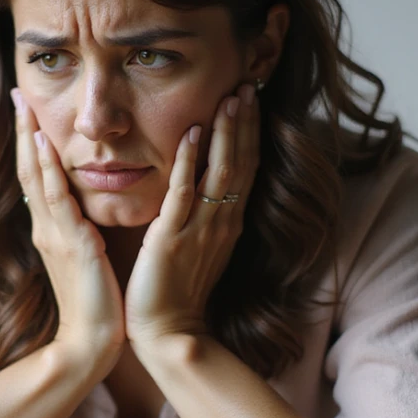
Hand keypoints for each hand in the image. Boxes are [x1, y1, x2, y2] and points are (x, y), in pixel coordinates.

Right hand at [12, 88, 125, 370]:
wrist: (91, 342)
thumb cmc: (95, 304)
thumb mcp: (86, 259)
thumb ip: (81, 233)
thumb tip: (84, 213)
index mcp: (52, 231)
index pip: (37, 178)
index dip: (31, 144)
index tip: (28, 112)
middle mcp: (47, 229)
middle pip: (28, 170)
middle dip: (23, 131)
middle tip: (16, 95)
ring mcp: (55, 236)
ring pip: (36, 178)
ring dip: (31, 140)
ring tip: (25, 107)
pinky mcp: (72, 245)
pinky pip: (57, 201)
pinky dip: (49, 171)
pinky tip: (46, 146)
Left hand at [124, 82, 259, 348]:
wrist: (168, 333)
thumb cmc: (176, 294)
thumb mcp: (197, 249)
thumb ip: (202, 217)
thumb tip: (200, 190)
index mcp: (227, 223)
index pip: (244, 168)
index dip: (249, 133)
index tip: (250, 99)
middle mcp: (221, 222)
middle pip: (241, 163)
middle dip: (245, 123)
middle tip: (248, 84)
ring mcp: (200, 230)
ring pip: (221, 172)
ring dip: (227, 132)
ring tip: (232, 97)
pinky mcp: (173, 239)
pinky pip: (185, 193)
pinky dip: (190, 162)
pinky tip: (194, 132)